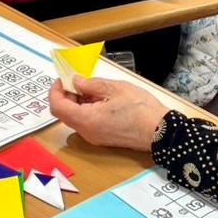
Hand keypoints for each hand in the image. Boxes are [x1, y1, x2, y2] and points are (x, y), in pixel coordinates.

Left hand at [49, 75, 166, 151]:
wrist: (161, 133)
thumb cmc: (141, 109)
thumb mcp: (116, 88)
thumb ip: (92, 84)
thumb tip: (76, 82)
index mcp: (87, 119)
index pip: (57, 107)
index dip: (55, 91)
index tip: (63, 79)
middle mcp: (86, 132)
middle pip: (64, 113)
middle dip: (67, 95)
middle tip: (79, 81)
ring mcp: (94, 137)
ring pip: (75, 118)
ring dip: (78, 102)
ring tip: (94, 89)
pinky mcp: (102, 139)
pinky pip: (86, 123)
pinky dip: (87, 110)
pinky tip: (102, 100)